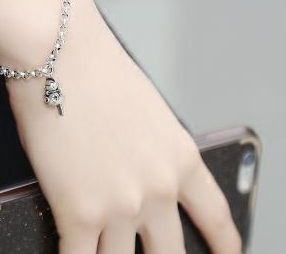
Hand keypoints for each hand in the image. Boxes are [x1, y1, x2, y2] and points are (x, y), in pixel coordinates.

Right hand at [6, 0, 241, 253]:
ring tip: (102, 253)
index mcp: (181, 159)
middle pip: (170, 253)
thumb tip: (133, 177)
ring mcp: (120, 206)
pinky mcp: (78, 213)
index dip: (225, 245)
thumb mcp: (146, 112)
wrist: (60, 51)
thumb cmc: (95, 68)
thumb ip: (149, 153)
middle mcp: (158, 189)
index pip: (215, 217)